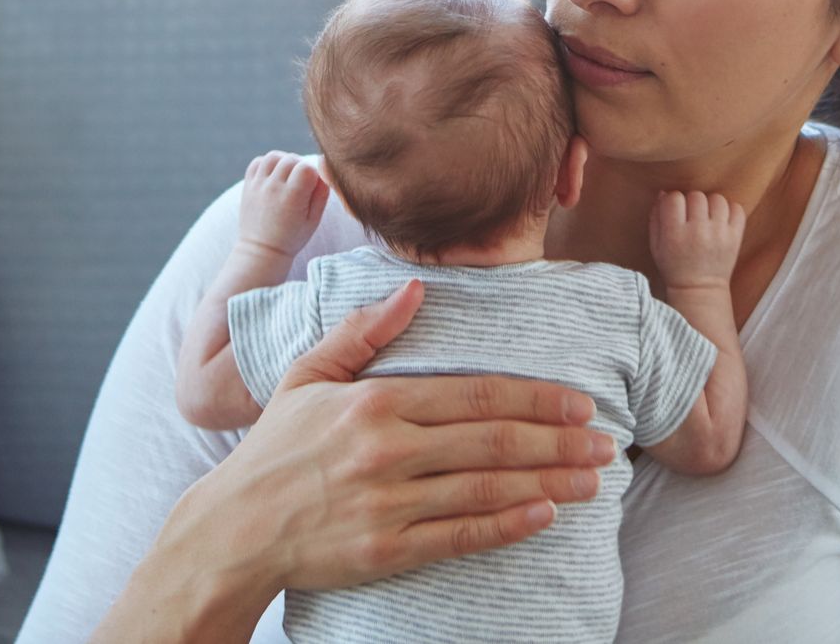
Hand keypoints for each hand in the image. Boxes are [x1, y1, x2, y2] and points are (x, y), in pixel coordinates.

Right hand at [102, 281, 615, 641]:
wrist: (231, 530)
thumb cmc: (274, 449)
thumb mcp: (309, 375)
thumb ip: (365, 330)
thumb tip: (415, 287)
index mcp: (376, 402)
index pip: (476, 393)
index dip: (536, 397)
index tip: (580, 402)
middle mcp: (387, 450)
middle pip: (493, 439)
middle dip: (559, 440)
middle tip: (608, 443)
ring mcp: (387, 503)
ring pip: (487, 487)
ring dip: (549, 482)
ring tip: (593, 480)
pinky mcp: (385, 551)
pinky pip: (459, 536)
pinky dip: (506, 526)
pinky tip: (544, 516)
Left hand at [235, 150, 328, 262]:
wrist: (262, 250)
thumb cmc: (292, 237)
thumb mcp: (314, 219)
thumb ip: (322, 193)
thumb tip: (324, 169)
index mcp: (292, 198)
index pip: (307, 167)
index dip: (314, 173)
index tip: (312, 185)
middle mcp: (273, 188)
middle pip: (291, 159)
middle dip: (300, 166)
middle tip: (302, 182)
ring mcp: (258, 186)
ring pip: (274, 156)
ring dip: (284, 161)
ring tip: (288, 175)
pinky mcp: (248, 186)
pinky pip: (258, 162)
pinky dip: (268, 164)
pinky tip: (274, 175)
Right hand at [649, 189, 746, 290]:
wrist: (699, 290)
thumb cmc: (674, 266)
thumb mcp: (655, 245)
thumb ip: (656, 217)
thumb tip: (664, 193)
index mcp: (675, 234)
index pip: (674, 198)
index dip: (673, 200)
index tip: (674, 210)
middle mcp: (698, 231)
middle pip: (696, 196)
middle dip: (691, 202)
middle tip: (691, 214)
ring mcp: (719, 234)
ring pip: (717, 199)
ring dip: (710, 204)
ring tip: (707, 215)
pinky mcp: (735, 237)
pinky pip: (737, 209)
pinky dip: (730, 210)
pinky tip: (721, 219)